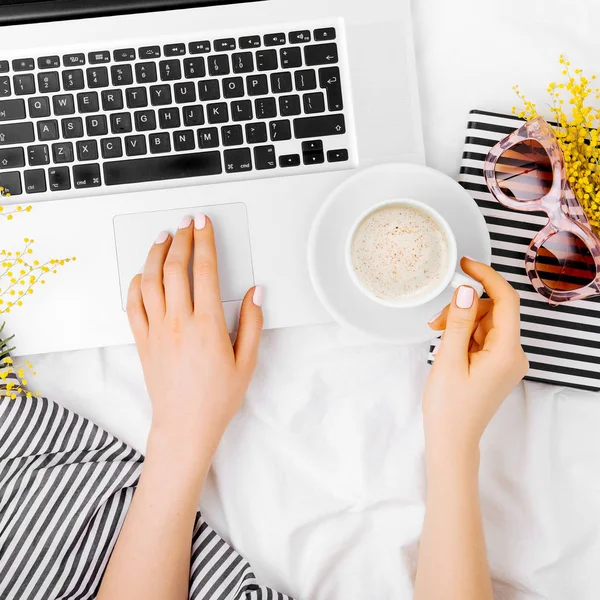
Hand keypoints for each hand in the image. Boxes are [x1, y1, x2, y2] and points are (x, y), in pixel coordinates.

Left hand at [126, 213, 263, 462]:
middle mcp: (178, 322)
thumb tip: (255, 292)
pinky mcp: (143, 341)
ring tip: (163, 238)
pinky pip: (132, 305)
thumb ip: (252, 322)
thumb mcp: (247, 361)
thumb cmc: (217, 398)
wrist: (185, 425)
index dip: (204, 241)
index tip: (203, 224)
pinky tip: (141, 274)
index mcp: (206, 324)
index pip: (204, 270)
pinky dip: (135, 284)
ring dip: (155, 254)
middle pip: (174, 268)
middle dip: (180, 239)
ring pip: (149, 281)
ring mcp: (156, 331)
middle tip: (185, 223)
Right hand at [424, 258, 527, 460]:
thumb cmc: (449, 407)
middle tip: (435, 322)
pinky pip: (482, 337)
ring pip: (485, 323)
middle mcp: (514, 354)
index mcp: (507, 352)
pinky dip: (463, 334)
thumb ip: (460, 322)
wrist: (452, 441)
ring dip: (460, 322)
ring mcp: (506, 360)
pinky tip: (446, 343)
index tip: (465, 264)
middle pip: (492, 311)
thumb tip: (467, 289)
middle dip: (463, 308)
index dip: (487, 277)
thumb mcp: (449, 360)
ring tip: (436, 335)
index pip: (506, 301)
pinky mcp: (496, 365)